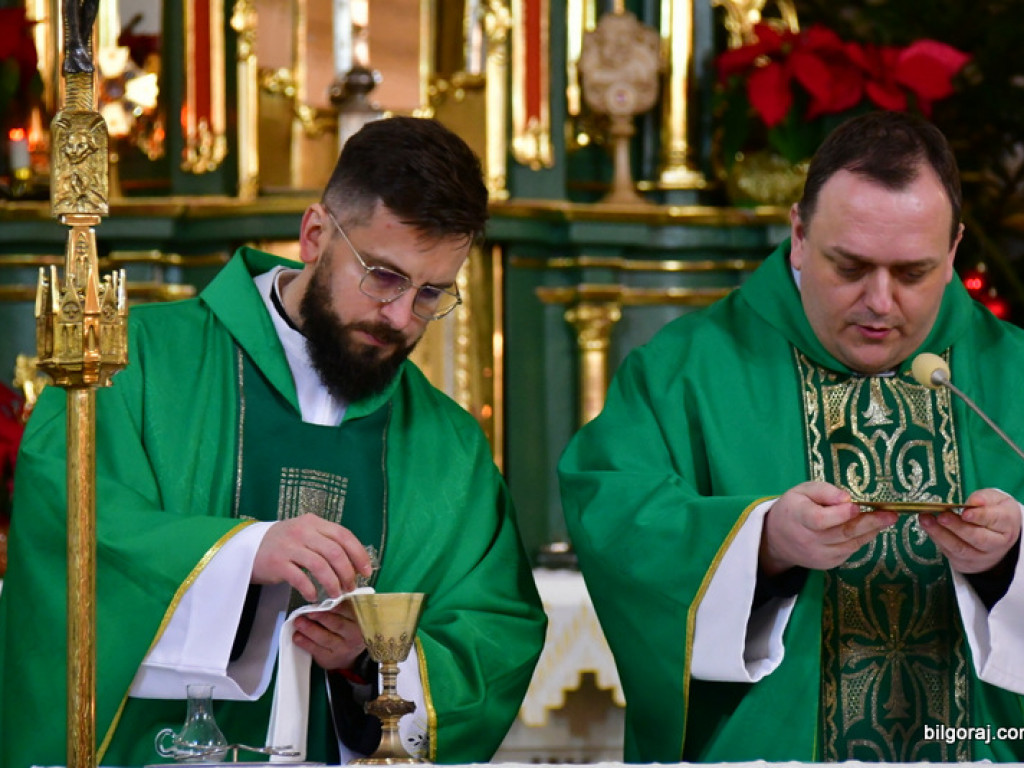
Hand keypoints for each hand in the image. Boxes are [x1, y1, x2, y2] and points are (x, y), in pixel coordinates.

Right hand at [251, 514, 372, 600]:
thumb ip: (326, 542)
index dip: (358, 554)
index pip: (343, 535)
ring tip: (335, 595)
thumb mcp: (306, 535)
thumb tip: (355, 563)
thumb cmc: (285, 544)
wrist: (248, 548)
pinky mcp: (277, 563)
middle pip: (335, 552)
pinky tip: (313, 596)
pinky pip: (300, 578)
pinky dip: (310, 590)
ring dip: (332, 583)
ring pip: (320, 566)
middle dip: (347, 573)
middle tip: (350, 587)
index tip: (366, 571)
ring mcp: (289, 546)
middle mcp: (302, 531)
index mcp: (314, 522)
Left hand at [293, 600, 366, 671]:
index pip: (350, 612)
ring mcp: (342, 649)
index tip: (326, 601)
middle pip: (338, 625)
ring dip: (310, 629)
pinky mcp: (330, 659)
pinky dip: (305, 643)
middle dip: (322, 617)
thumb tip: (327, 593)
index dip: (338, 607)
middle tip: (309, 612)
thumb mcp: (352, 616)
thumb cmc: (348, 628)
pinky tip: (297, 636)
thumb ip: (344, 606)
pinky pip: (316, 650)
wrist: (349, 655)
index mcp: (360, 621)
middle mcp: (353, 636)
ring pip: (325, 639)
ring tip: (298, 622)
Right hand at [760, 481, 897, 575]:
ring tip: (886, 518)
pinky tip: (867, 528)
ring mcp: (819, 555)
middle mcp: (809, 540)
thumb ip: (824, 491)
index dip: (839, 515)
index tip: (857, 506)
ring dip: (870, 531)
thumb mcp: (802, 491)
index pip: (819, 520)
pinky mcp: (828, 563)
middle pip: (842, 533)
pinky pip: (850, 550)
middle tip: (890, 515)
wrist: (778, 540)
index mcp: (798, 517)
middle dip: (870, 523)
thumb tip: (847, 499)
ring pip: (851, 543)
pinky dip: (861, 538)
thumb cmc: (794, 508)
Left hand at [918, 488, 1021, 573]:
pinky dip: (937, 539)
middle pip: (978, 538)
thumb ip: (984, 498)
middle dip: (957, 527)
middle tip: (941, 516)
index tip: (965, 512)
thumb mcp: (994, 500)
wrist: (995, 536)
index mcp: (1007, 525)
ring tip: (925, 520)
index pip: (994, 521)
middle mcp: (996, 544)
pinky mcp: (965, 563)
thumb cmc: (993, 511)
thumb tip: (974, 501)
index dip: (980, 517)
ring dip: (940, 534)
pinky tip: (928, 527)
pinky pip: (949, 553)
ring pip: (960, 549)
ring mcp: (980, 557)